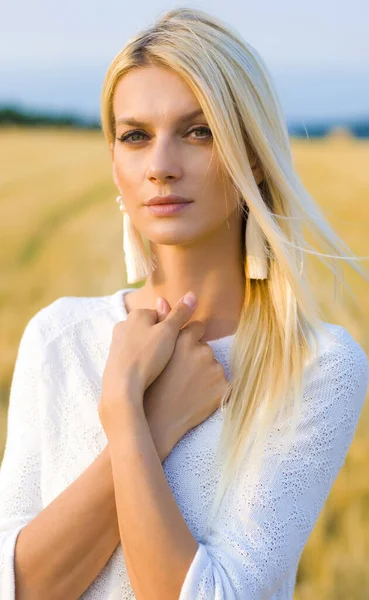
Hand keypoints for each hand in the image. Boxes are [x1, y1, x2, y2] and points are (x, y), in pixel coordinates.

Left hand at [98, 291, 197, 429]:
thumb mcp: (169, 332)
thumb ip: (180, 314)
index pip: (161, 315)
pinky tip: (146, 373)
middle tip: (167, 356)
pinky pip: (133, 355)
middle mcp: (123, 324)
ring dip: (151, 351)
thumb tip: (192, 294)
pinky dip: (141, 361)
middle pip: (151, 328)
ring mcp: (116, 342)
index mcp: (137, 314)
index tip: (175, 343)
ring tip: (157, 366)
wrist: (122, 386)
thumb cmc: (147, 356)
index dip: (172, 329)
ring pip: (142, 342)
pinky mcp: (113, 358)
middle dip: (161, 339)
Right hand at [144, 297, 229, 455]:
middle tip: (181, 377)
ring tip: (187, 390)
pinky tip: (198, 399)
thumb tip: (162, 297)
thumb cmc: (150, 385)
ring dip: (205, 375)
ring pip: (213, 366)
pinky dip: (214, 391)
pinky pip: (223, 385)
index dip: (190, 342)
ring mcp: (215, 369)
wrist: (156, 420)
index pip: (198, 328)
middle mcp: (202, 350)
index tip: (183, 356)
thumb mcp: (154, 351)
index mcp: (184, 339)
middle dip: (198, 359)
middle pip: (206, 348)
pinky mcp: (224, 388)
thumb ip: (163, 322)